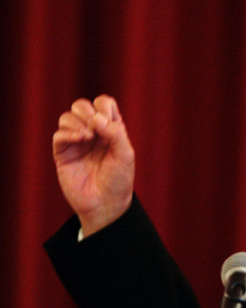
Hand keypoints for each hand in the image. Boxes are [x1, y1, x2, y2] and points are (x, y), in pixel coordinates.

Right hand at [53, 95, 134, 236]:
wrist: (105, 204)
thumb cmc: (119, 180)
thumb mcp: (125, 154)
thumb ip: (115, 132)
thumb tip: (96, 118)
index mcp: (110, 130)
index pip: (103, 103)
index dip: (103, 106)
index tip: (109, 122)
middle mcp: (92, 133)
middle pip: (81, 106)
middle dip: (87, 111)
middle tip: (95, 127)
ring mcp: (76, 142)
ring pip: (67, 117)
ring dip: (77, 121)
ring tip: (88, 137)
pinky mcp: (63, 154)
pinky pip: (58, 135)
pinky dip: (68, 132)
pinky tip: (80, 139)